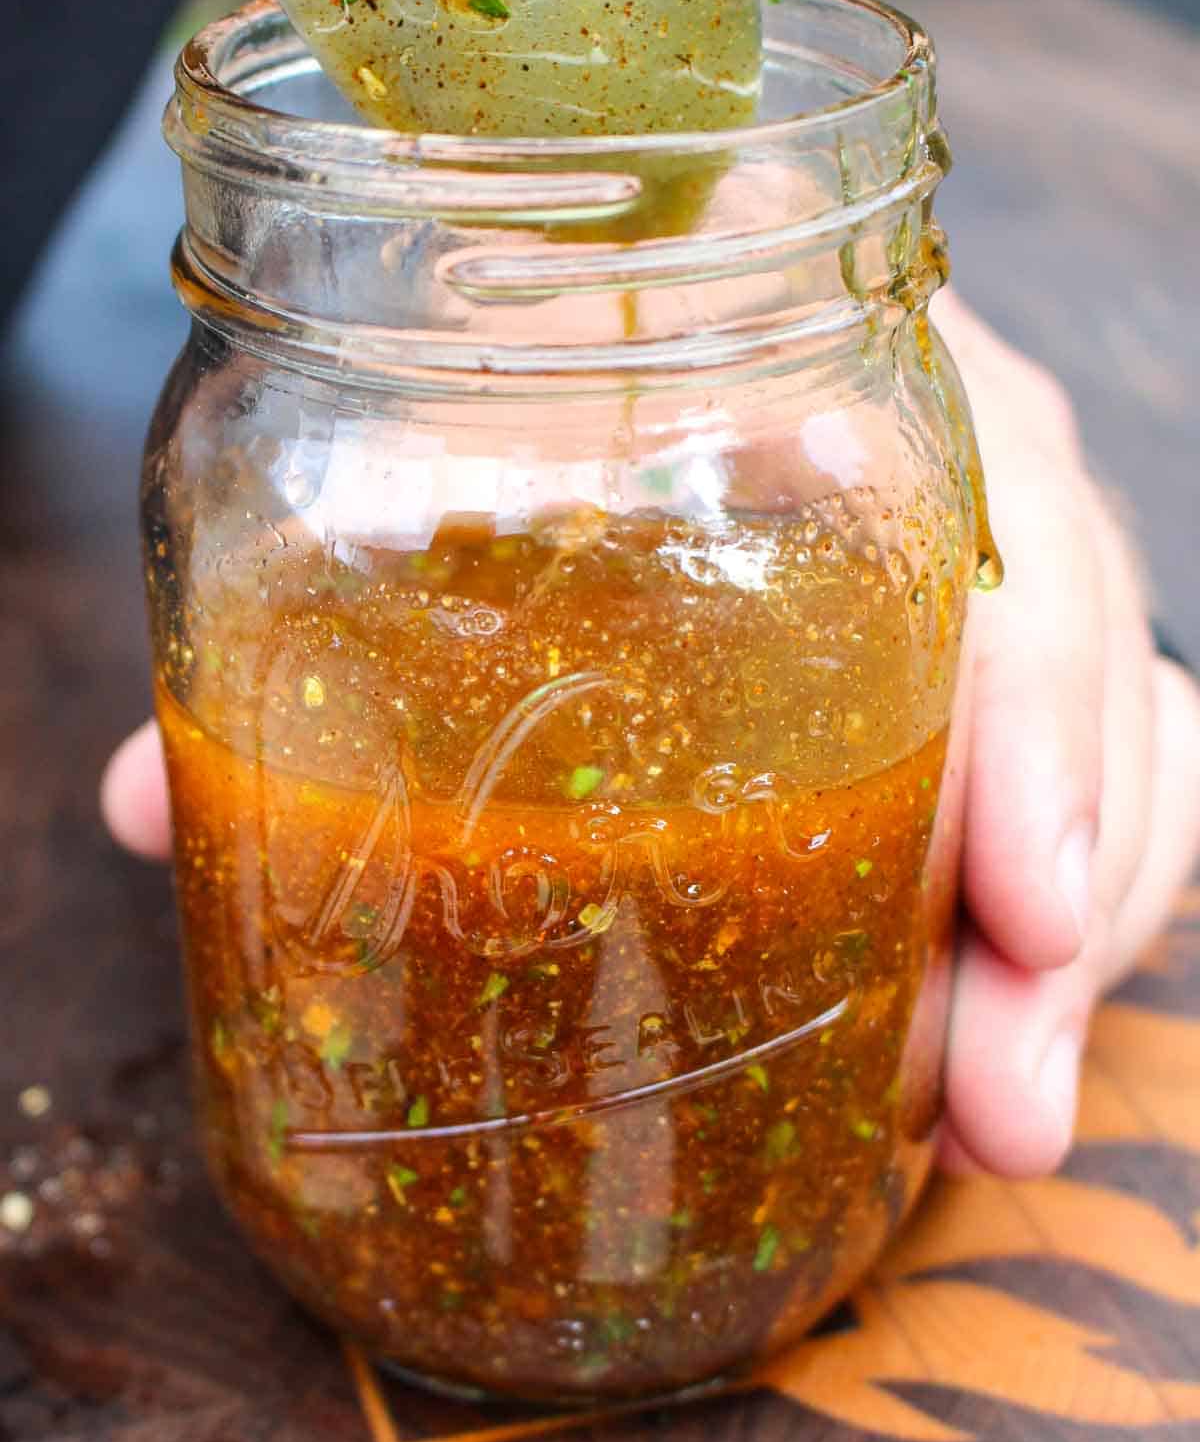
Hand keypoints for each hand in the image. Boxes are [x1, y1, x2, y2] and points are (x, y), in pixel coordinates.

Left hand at [101, 291, 1199, 1178]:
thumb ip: (332, 609)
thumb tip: (151, 804)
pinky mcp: (1027, 666)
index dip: (1027, 689)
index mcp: (824, 354)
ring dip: (1067, 942)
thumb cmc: (553, 387)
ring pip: (1118, 731)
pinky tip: (993, 1051)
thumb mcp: (455, 451)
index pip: (980, 477)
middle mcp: (946, 451)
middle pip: (1076, 639)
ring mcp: (1004, 558)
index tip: (1013, 879)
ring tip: (995, 1118)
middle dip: (1066, 868)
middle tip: (996, 1073)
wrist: (663, 324)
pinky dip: (1068, 926)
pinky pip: (1114, 781)